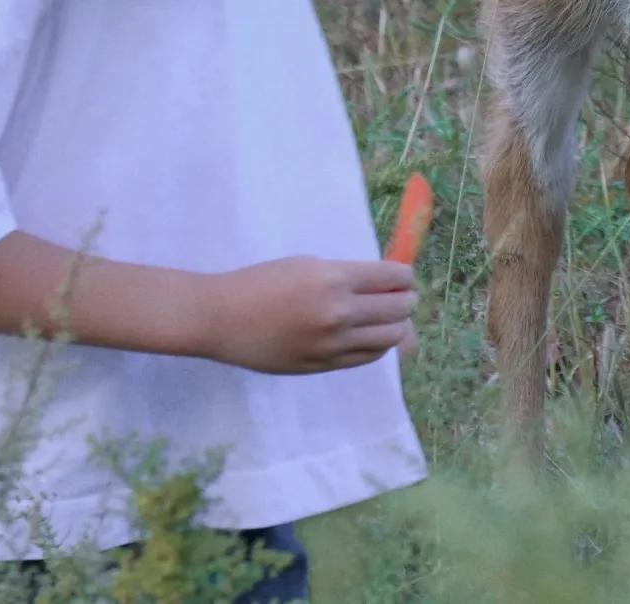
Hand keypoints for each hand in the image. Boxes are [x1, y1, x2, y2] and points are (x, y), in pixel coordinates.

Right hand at [196, 256, 417, 373]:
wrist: (223, 318)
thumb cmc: (261, 281)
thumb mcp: (307, 264)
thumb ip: (345, 275)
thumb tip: (382, 284)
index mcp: (334, 278)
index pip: (392, 278)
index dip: (405, 277)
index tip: (405, 277)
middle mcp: (340, 312)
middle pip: (397, 309)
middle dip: (406, 301)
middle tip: (405, 298)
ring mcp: (332, 344)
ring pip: (388, 339)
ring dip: (398, 327)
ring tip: (394, 320)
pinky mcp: (323, 366)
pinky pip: (366, 357)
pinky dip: (378, 347)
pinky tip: (375, 338)